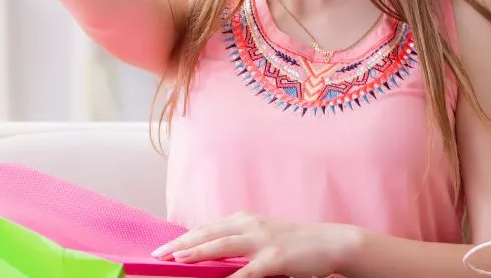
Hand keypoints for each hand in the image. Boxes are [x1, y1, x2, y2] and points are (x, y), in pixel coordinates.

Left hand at [150, 212, 361, 277]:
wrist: (331, 242)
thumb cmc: (296, 243)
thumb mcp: (263, 236)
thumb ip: (239, 242)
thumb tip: (211, 252)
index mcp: (244, 220)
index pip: (206, 228)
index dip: (184, 237)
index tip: (165, 247)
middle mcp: (250, 226)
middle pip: (207, 233)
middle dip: (181, 243)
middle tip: (160, 254)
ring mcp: (262, 241)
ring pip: (221, 246)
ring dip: (197, 252)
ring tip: (178, 259)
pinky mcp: (275, 259)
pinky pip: (247, 271)